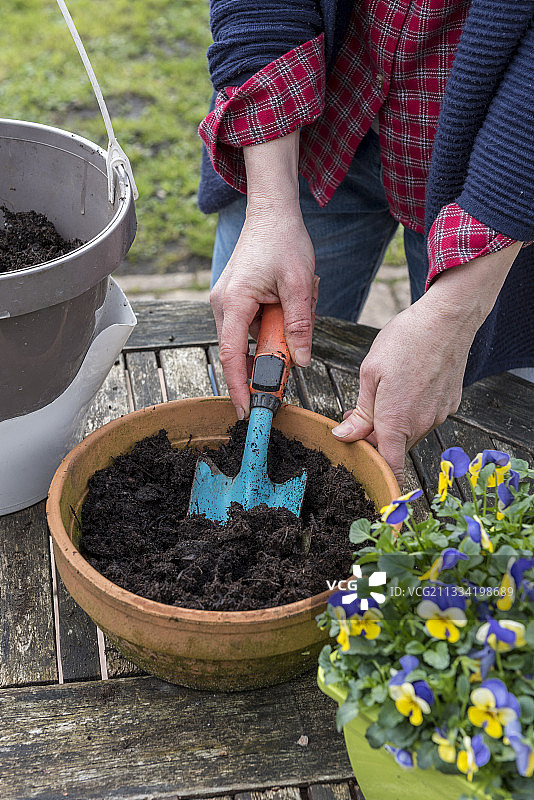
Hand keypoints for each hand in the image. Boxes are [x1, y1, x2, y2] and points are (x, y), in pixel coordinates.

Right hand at [210, 132, 317, 417]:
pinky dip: (268, 329)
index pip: (233, 356)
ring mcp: (226, 302)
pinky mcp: (235, 300)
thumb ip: (300, 325)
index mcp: (234, 303)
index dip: (239, 387)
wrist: (272, 213)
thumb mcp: (299, 285)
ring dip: (272, 340)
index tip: (247, 410)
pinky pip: (250, 327)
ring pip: (247, 340)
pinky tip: (287, 310)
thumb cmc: (283, 241)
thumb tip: (301, 361)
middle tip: (289, 368)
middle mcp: (223, 305)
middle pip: (239, 351)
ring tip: (295, 315)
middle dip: (264, 363)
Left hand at [331, 243, 521, 481]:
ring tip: (380, 395)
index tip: (361, 462)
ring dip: (393, 424)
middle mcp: (421, 424)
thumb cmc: (405, 341)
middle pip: (395, 447)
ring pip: (409, 433)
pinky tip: (405, 387)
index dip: (376, 471)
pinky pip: (425, 418)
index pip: (390, 466)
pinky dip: (411, 412)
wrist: (447, 320)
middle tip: (355, 415)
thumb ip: (361, 412)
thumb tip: (344, 436)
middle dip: (374, 437)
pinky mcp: (450, 404)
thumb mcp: (370, 373)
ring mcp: (439, 415)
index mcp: (396, 421)